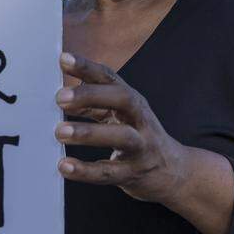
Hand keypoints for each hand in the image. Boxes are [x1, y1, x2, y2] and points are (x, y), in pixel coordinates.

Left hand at [55, 52, 191, 204]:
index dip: (88, 67)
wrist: (173, 172)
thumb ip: (94, 105)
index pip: (110, 78)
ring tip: (60, 132)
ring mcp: (141, 147)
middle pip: (122, 99)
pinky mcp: (134, 174)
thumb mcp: (121, 115)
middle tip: (60, 98)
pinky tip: (65, 166)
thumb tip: (62, 95)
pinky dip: (86, 170)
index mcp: (132, 101)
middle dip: (91, 95)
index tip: (63, 59)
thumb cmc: (139, 137)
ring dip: (89, 133)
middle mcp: (140, 119)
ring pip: (121, 136)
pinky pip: (109, 173)